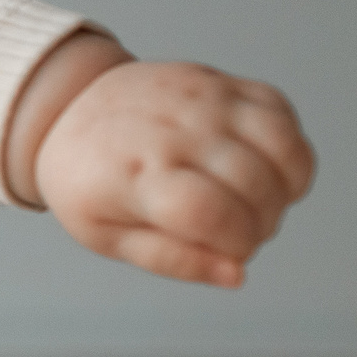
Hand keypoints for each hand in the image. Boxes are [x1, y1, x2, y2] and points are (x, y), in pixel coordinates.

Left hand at [27, 53, 314, 287]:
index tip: (226, 251)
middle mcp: (173, 130)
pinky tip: (261, 170)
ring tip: (251, 204)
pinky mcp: (222, 82)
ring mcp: (202, 100)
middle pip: (254, 186)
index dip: (235, 243)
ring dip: (282, 191)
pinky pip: (282, 116)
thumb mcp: (106, 235)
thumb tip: (237, 275)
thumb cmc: (89, 180)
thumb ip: (172, 260)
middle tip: (234, 232)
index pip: (210, 213)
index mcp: (135, 173)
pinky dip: (288, 152)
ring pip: (282, 149)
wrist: (67, 109)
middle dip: (261, 226)